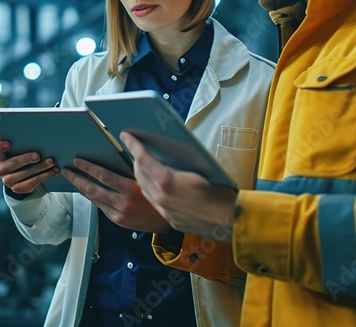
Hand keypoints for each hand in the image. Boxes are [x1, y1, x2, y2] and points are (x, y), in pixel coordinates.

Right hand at [0, 138, 59, 193]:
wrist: (27, 173)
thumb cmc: (26, 153)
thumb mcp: (23, 146)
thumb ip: (24, 141)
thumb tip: (40, 132)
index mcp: (0, 154)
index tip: (8, 143)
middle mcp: (1, 168)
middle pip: (10, 164)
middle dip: (24, 159)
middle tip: (37, 155)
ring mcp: (8, 180)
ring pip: (21, 175)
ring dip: (38, 168)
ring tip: (51, 162)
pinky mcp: (17, 189)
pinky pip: (30, 183)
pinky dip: (44, 176)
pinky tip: (54, 170)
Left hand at [62, 158, 171, 233]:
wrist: (168, 221)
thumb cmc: (161, 195)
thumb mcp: (150, 179)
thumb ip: (134, 169)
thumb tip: (120, 153)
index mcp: (132, 189)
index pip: (103, 176)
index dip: (88, 168)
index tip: (78, 161)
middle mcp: (123, 203)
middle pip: (93, 189)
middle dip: (77, 179)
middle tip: (66, 171)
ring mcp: (119, 214)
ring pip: (95, 199)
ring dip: (82, 189)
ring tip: (73, 179)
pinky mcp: (118, 221)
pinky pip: (101, 207)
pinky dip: (93, 198)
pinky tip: (87, 191)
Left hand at [122, 132, 237, 239]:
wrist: (229, 221)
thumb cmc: (219, 191)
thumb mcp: (199, 170)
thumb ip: (177, 165)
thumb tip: (167, 156)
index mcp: (167, 180)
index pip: (143, 159)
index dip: (133, 146)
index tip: (125, 135)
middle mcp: (161, 196)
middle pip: (139, 174)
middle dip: (136, 161)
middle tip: (137, 150)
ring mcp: (164, 210)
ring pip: (144, 190)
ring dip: (141, 176)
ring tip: (144, 167)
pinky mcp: (170, 220)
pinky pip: (153, 202)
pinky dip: (151, 191)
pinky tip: (157, 186)